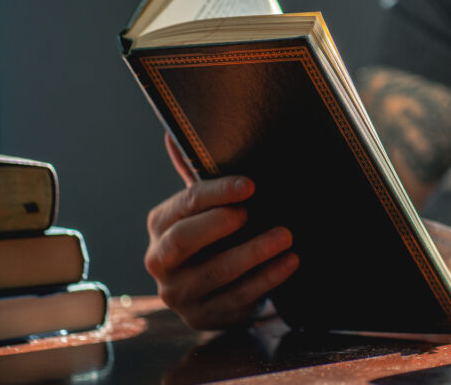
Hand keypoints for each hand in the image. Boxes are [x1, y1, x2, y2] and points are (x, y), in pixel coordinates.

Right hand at [144, 133, 298, 329]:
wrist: (216, 286)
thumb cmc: (214, 234)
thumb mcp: (204, 206)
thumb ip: (194, 173)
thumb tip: (174, 132)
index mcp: (160, 225)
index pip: (184, 205)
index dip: (217, 193)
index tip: (250, 185)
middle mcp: (160, 262)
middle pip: (184, 241)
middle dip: (220, 224)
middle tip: (253, 212)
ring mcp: (180, 294)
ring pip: (215, 273)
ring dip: (254, 253)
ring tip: (286, 236)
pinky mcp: (204, 317)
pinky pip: (237, 299)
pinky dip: (267, 279)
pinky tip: (290, 262)